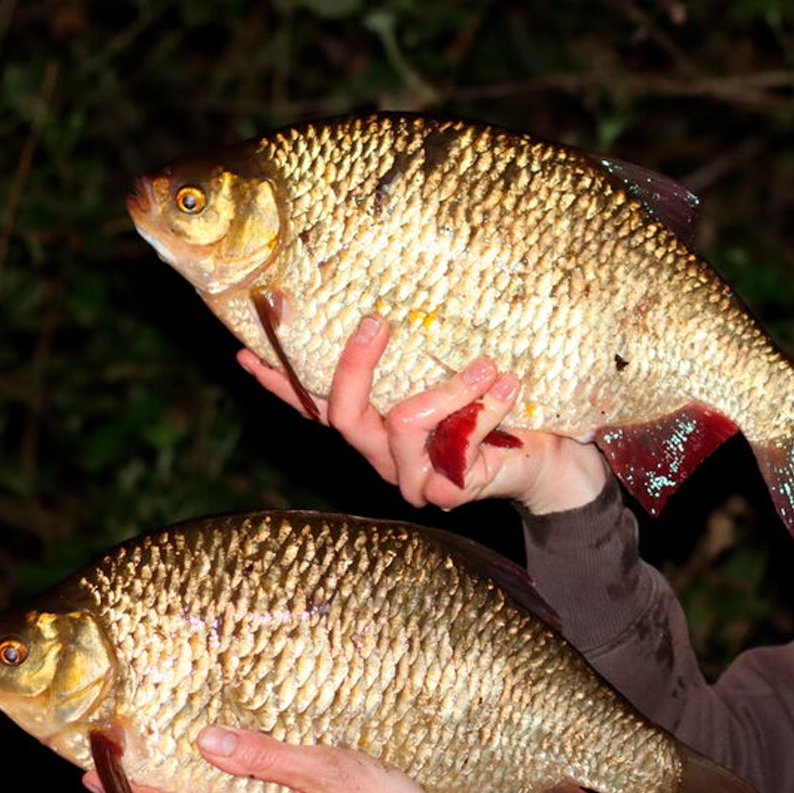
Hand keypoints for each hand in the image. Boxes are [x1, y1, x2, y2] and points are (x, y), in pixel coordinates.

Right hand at [238, 317, 607, 514]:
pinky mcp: (447, 491)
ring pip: (405, 422)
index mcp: (375, 429)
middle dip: (357, 364)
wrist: (546, 461)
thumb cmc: (496, 409)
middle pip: (346, 416)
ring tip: (489, 365)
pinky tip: (508, 387)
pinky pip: (458, 441)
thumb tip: (390, 300)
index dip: (279, 383)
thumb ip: (420, 356)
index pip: (316, 406)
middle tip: (378, 320)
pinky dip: (486, 408)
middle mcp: (383, 456)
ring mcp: (412, 478)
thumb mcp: (451, 374)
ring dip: (450, 387)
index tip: (246, 349)